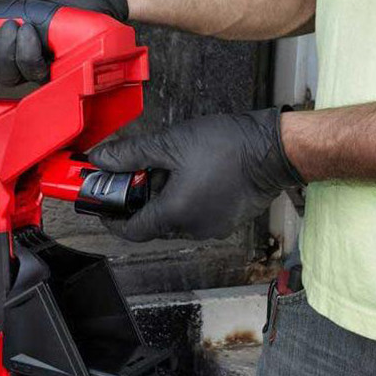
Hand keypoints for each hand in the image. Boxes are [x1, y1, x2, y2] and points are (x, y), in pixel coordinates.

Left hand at [88, 109, 304, 241]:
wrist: (274, 149)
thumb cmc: (227, 146)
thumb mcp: (170, 144)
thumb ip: (131, 154)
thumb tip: (101, 159)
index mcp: (175, 214)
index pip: (131, 231)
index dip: (112, 219)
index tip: (104, 206)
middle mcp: (193, 228)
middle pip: (153, 224)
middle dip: (141, 201)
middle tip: (137, 174)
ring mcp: (212, 227)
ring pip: (175, 220)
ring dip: (164, 200)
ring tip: (169, 168)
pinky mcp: (227, 221)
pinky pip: (196, 216)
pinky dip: (186, 201)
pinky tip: (191, 174)